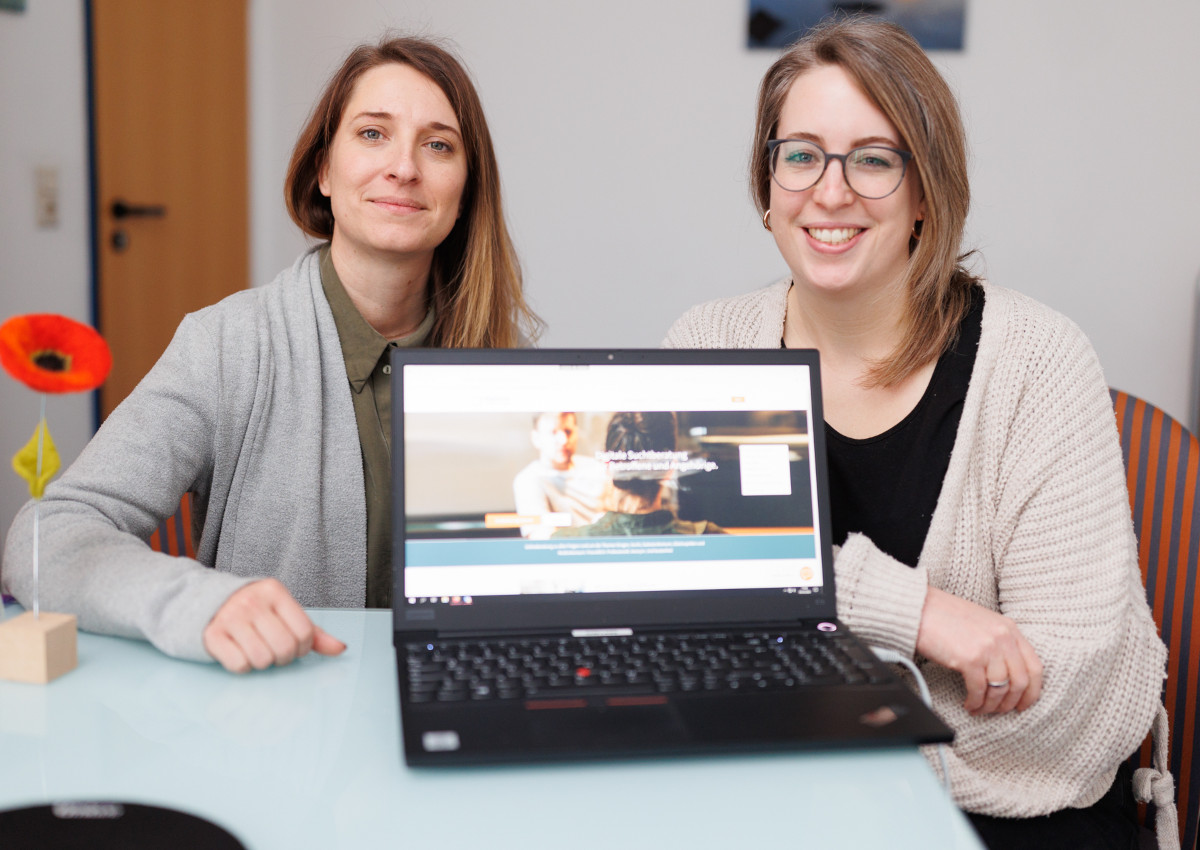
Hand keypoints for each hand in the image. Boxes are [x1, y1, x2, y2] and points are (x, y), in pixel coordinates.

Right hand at [202, 578, 345, 673]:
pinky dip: (242, 666)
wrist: (207, 602)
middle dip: (283, 658)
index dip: (303, 648)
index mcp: (275, 591)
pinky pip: (239, 665)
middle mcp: (253, 601)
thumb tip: (340, 648)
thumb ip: (313, 632)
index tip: (294, 646)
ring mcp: (230, 617)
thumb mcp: (285, 614)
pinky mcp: (212, 635)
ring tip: (257, 650)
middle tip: (274, 651)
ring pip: (262, 659)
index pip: (305, 632)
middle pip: (285, 648)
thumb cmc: (255, 612)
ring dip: (263, 663)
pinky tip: (239, 653)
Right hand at [916, 587, 1042, 714]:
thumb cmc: (946, 615)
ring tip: (980, 708)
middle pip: (1021, 682)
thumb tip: (1007, 675)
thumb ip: (999, 642)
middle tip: (1000, 711)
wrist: (920, 607)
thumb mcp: (983, 623)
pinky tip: (969, 704)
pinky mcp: (969, 659)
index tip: (1023, 704)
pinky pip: (979, 690)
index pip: (1035, 667)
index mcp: (1010, 629)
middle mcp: (1003, 638)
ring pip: (1000, 689)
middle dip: (1011, 703)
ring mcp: (988, 648)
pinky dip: (976, 702)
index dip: (1032, 692)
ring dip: (991, 705)